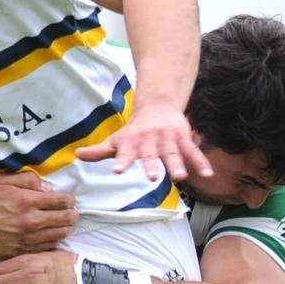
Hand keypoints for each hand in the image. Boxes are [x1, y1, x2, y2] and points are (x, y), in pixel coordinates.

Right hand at [0, 172, 77, 257]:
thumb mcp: (4, 181)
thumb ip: (29, 180)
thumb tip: (49, 189)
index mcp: (28, 201)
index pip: (64, 201)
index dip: (69, 199)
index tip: (67, 199)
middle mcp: (32, 221)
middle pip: (67, 219)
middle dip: (72, 213)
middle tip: (69, 212)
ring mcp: (29, 239)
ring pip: (61, 234)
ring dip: (65, 227)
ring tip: (62, 223)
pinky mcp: (24, 251)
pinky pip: (49, 247)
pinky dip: (54, 240)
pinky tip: (50, 235)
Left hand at [76, 104, 211, 180]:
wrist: (158, 106)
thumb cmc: (134, 131)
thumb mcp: (116, 141)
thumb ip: (99, 151)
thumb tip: (77, 155)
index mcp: (132, 143)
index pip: (125, 154)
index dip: (121, 162)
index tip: (117, 171)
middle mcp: (150, 142)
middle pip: (151, 155)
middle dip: (151, 165)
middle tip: (151, 178)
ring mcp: (168, 141)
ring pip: (173, 154)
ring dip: (177, 165)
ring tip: (181, 177)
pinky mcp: (183, 140)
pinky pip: (193, 152)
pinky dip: (201, 162)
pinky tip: (208, 175)